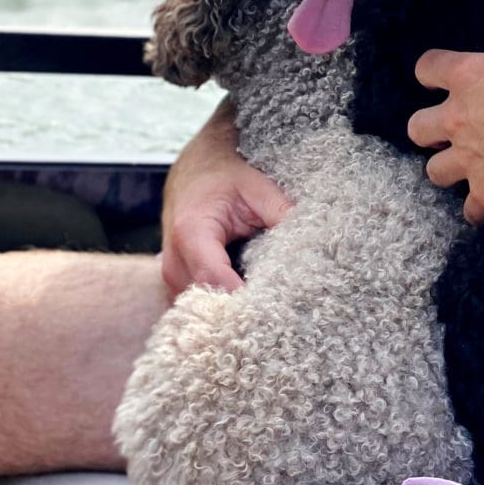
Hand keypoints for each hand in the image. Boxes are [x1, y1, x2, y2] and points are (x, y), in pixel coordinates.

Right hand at [161, 101, 290, 297]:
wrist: (195, 170)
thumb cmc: (224, 177)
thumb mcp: (258, 187)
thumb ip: (282, 213)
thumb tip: (312, 242)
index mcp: (192, 233)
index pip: (215, 281)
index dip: (244, 299)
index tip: (275, 308)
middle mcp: (174, 260)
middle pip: (206, 302)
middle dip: (241, 311)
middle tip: (279, 314)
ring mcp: (171, 276)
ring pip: (200, 309)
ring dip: (230, 312)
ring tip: (267, 311)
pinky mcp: (176, 283)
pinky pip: (197, 305)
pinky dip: (222, 307)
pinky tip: (249, 305)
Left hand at [410, 0, 483, 223]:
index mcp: (470, 78)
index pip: (426, 69)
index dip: (432, 73)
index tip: (441, 76)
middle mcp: (459, 119)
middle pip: (417, 128)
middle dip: (429, 130)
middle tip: (450, 129)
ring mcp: (471, 160)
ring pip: (435, 172)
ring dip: (449, 169)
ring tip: (467, 168)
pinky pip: (471, 211)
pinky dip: (479, 209)